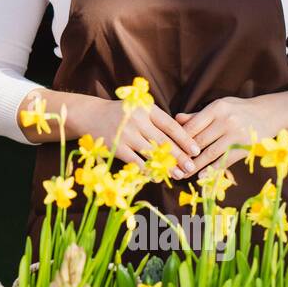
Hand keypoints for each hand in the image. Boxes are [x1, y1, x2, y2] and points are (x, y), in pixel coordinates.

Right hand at [69, 95, 200, 179]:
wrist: (90, 114)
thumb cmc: (122, 114)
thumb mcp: (141, 109)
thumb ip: (158, 121)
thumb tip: (185, 139)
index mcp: (147, 109)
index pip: (171, 126)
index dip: (185, 139)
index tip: (196, 150)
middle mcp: (137, 120)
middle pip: (163, 142)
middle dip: (180, 156)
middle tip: (192, 167)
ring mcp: (126, 134)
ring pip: (152, 154)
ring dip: (167, 166)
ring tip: (179, 175)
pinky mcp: (116, 147)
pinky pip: (136, 162)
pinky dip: (148, 171)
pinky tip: (157, 177)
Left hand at [174, 96, 280, 177]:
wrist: (269, 114)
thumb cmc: (238, 111)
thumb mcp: (219, 107)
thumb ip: (198, 115)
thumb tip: (176, 119)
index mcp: (217, 108)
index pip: (192, 126)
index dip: (179, 139)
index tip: (168, 149)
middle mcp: (226, 120)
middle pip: (199, 140)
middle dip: (184, 154)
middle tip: (172, 165)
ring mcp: (237, 134)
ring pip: (210, 153)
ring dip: (196, 165)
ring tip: (184, 173)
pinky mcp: (245, 147)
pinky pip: (225, 160)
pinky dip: (213, 169)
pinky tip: (202, 175)